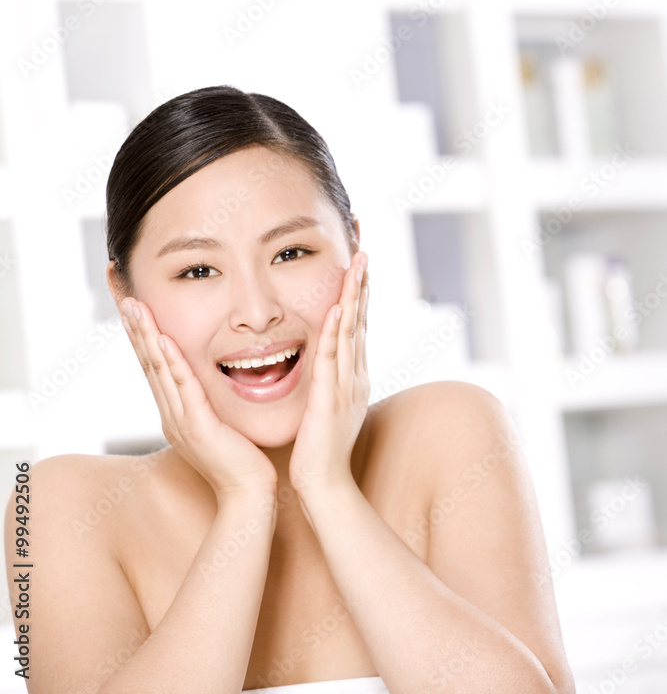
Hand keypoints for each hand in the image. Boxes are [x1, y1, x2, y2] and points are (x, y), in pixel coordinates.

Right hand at [120, 298, 277, 497]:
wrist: (248, 493)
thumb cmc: (242, 460)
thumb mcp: (220, 424)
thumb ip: (211, 402)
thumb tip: (214, 381)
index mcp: (176, 414)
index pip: (155, 368)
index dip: (144, 338)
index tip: (136, 310)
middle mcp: (171, 415)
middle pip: (149, 364)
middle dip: (137, 330)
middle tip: (126, 299)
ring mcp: (181, 421)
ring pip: (159, 370)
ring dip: (147, 336)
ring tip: (136, 309)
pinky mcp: (197, 426)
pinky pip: (182, 387)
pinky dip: (172, 361)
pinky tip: (163, 339)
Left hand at [289, 251, 369, 502]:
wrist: (324, 486)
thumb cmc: (321, 451)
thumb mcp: (329, 409)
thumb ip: (330, 385)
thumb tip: (327, 368)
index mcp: (353, 377)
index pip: (357, 327)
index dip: (359, 296)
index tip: (359, 268)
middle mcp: (355, 376)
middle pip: (361, 321)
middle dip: (362, 286)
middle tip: (364, 252)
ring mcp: (346, 386)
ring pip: (352, 332)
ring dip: (354, 297)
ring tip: (358, 266)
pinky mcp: (330, 398)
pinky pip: (333, 359)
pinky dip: (336, 331)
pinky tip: (337, 308)